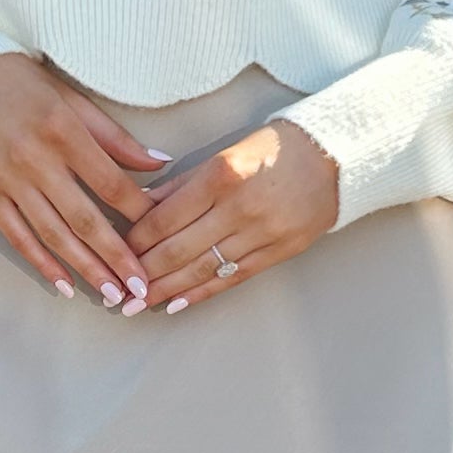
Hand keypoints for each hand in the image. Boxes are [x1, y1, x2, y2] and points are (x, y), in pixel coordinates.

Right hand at [0, 52, 171, 304]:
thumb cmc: (23, 85)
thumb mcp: (73, 100)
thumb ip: (115, 138)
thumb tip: (160, 164)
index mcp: (63, 131)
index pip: (110, 183)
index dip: (139, 213)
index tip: (160, 235)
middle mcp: (35, 159)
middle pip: (84, 218)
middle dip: (116, 257)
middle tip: (141, 287)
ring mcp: (8, 180)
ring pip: (53, 234)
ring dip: (85, 268)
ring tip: (111, 293)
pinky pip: (17, 236)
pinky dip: (41, 262)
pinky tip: (64, 284)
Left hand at [119, 114, 338, 310]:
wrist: (335, 155)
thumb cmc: (276, 148)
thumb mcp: (225, 153)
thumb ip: (183, 183)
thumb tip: (142, 206)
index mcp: (221, 176)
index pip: (165, 216)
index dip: (137, 239)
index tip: (117, 251)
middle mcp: (239, 207)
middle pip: (179, 248)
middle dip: (144, 272)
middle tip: (119, 289)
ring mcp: (261, 232)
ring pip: (203, 268)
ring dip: (167, 289)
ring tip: (140, 304)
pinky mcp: (279, 251)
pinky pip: (232, 277)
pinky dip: (202, 293)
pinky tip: (178, 303)